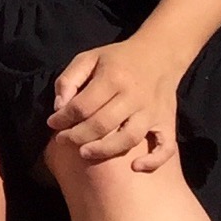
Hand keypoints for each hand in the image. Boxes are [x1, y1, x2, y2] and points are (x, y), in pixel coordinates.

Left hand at [48, 38, 179, 170]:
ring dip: (105, 150)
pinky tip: (136, 167)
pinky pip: (166, 147)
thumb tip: (59, 107)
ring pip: (129, 138)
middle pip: (102, 125)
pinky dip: (154, 161)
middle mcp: (134, 96)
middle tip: (63, 141)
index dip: (63, 118)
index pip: (82, 106)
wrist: (160, 54)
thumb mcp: (88, 58)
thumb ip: (69, 79)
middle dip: (77, 137)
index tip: (53, 123)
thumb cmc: (118, 59)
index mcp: (113, 77)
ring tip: (85, 153)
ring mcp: (153, 111)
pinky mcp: (168, 122)